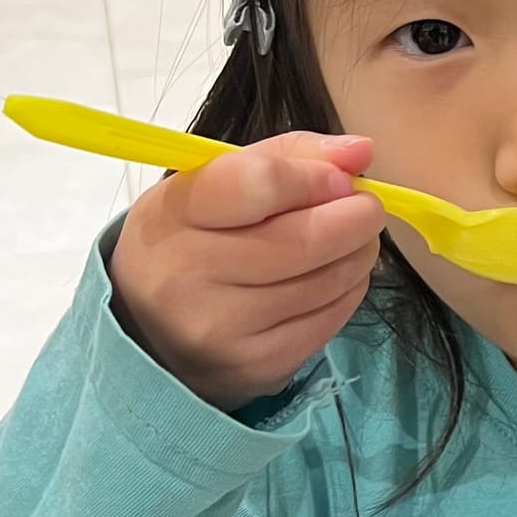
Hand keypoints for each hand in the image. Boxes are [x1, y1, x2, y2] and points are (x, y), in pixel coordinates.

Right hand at [108, 133, 386, 410]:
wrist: (150, 329)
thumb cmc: (196, 236)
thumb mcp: (220, 179)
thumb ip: (293, 155)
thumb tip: (361, 151)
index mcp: (176, 212)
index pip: (259, 184)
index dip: (315, 177)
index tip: (341, 177)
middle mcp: (189, 274)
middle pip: (305, 240)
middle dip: (357, 217)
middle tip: (366, 207)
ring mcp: (221, 328)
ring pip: (327, 281)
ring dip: (360, 253)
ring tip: (353, 239)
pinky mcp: (256, 366)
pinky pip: (331, 319)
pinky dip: (350, 290)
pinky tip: (335, 276)